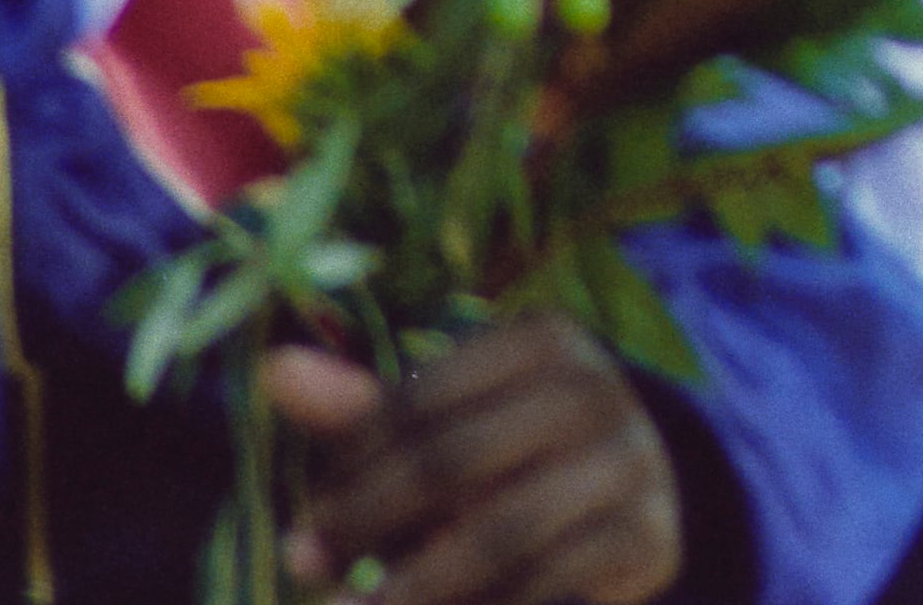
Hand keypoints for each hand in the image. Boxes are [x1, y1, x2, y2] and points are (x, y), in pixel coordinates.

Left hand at [264, 319, 683, 604]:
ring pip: (500, 534)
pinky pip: (549, 586)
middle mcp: (597, 391)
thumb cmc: (512, 454)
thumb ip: (365, 412)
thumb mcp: (446, 426)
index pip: (422, 401)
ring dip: (412, 587)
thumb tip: (273, 370)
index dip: (350, 466)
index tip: (305, 523)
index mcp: (545, 342)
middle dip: (368, 522)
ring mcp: (631, 464)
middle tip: (306, 567)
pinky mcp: (649, 539)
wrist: (635, 498)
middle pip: (454, 461)